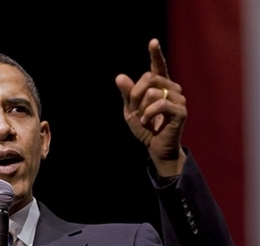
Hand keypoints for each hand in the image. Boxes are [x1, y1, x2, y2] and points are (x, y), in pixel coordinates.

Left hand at [115, 38, 186, 176]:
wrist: (154, 146)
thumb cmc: (144, 127)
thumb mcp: (130, 110)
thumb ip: (127, 93)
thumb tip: (119, 76)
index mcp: (160, 86)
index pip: (158, 66)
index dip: (155, 54)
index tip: (153, 42)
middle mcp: (171, 88)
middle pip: (149, 78)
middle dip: (135, 94)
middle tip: (135, 110)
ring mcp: (178, 99)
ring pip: (153, 92)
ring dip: (141, 107)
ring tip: (143, 118)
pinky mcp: (181, 111)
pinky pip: (160, 104)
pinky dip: (148, 113)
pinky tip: (147, 121)